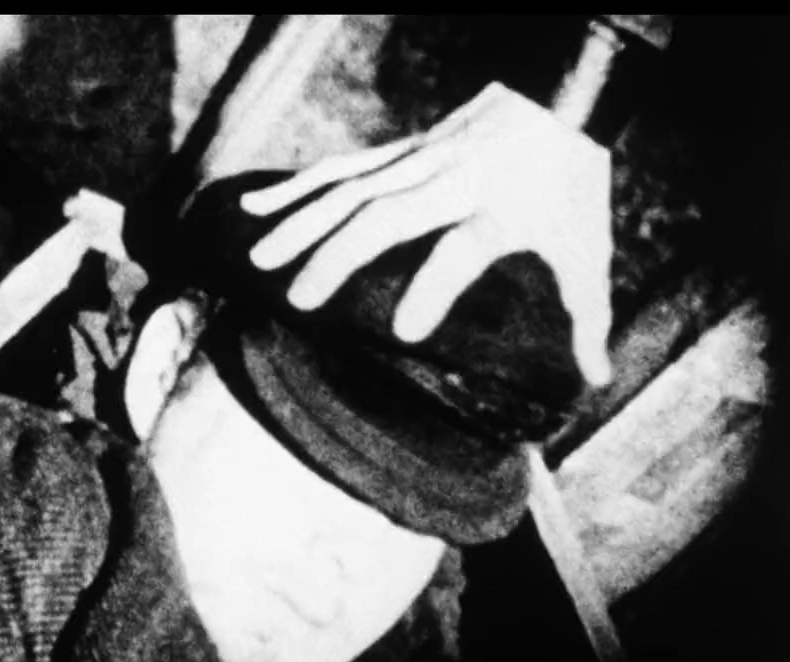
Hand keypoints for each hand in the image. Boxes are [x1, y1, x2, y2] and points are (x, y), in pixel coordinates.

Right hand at [240, 82, 615, 386]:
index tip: (406, 332)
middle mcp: (452, 179)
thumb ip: (589, 314)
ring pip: (352, 187)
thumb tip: (597, 379)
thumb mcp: (588, 246)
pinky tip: (255, 207)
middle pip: (386, 215)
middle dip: (338, 255)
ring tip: (259, 258)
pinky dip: (296, 186)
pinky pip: (342, 167)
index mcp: (498, 207)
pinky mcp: (402, 149)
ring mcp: (421, 159)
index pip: (460, 250)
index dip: (434, 288)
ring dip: (302, 221)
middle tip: (297, 300)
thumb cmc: (575, 181)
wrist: (566, 92)